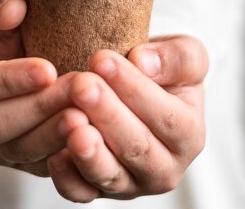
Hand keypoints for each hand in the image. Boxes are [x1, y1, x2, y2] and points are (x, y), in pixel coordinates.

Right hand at [0, 0, 88, 175]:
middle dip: (39, 108)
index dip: (10, 80)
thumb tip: (13, 9)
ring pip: (23, 151)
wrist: (16, 59)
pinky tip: (94, 137)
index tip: (47, 69)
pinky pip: (45, 167)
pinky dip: (68, 155)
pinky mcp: (26, 163)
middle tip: (77, 90)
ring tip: (88, 117)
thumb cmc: (7, 30)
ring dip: (56, 135)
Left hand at [47, 35, 208, 201]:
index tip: (102, 59)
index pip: (164, 115)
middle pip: (137, 147)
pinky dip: (68, 177)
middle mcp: (164, 168)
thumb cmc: (161, 69)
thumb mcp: (185, 53)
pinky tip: (55, 153)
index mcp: (189, 134)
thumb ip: (176, 58)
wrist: (137, 86)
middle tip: (82, 85)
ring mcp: (130, 184)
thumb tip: (144, 63)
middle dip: (107, 114)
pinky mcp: (98, 190)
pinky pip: (82, 192)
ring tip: (71, 121)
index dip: (134, 88)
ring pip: (110, 175)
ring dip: (89, 151)